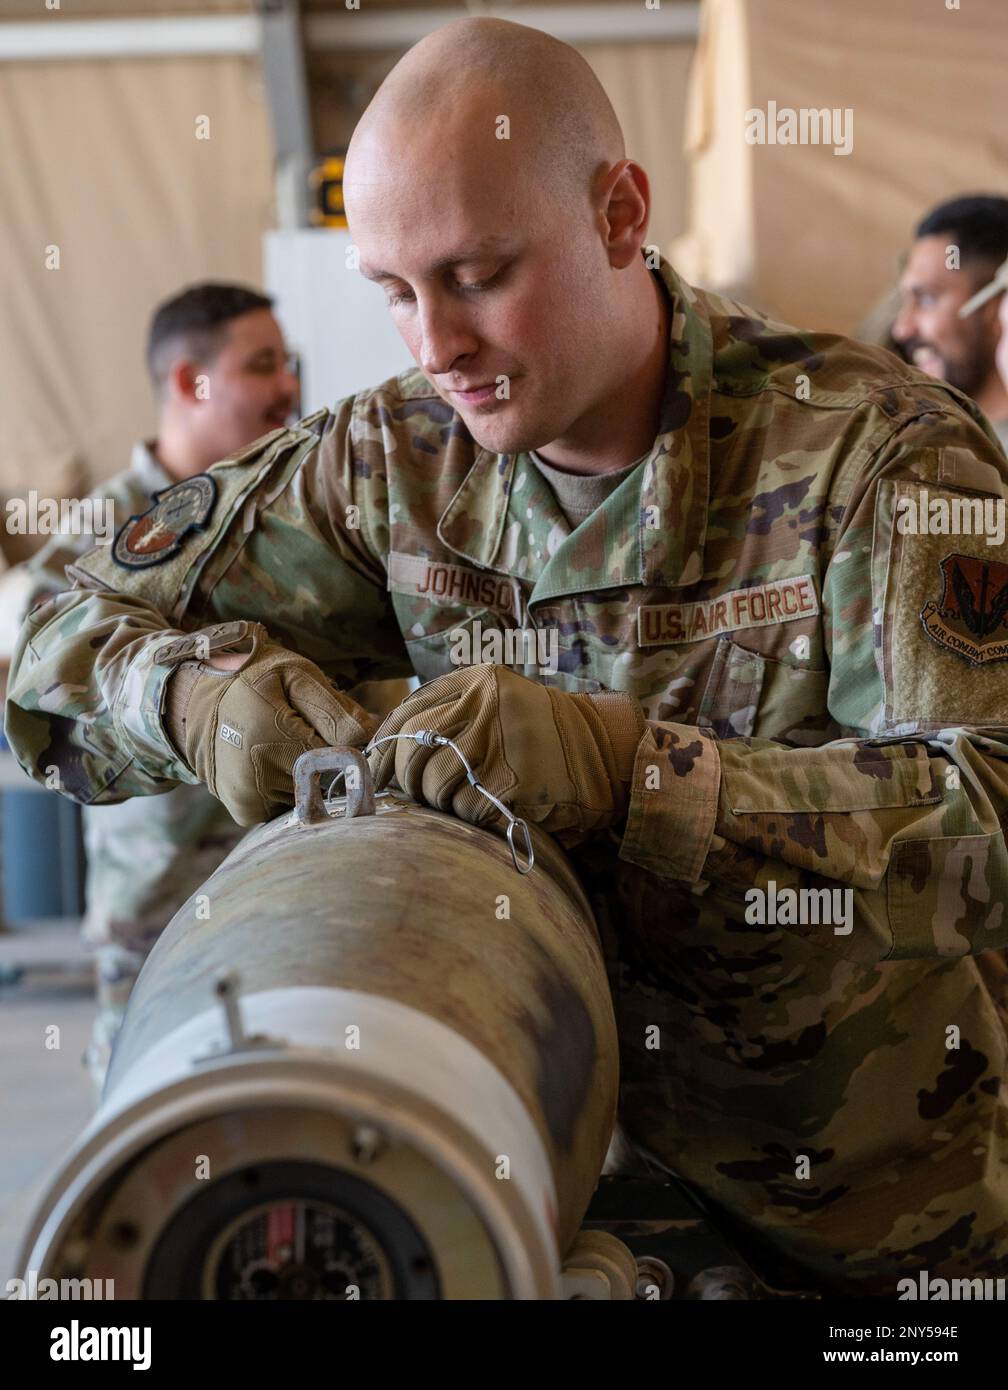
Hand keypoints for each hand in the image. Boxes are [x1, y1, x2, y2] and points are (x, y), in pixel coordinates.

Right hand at [162, 622, 376, 824]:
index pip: (340, 759)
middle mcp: (260, 777)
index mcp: (275, 739)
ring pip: (307, 795)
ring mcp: (251, 799)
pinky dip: (287, 788)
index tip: (335, 731)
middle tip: (302, 733)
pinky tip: (273, 763)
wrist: (194, 698)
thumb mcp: (295, 675)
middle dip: (325, 760)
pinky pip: (286, 806)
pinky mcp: (245, 811)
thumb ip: (333, 707)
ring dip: (305, 776)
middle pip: (324, 780)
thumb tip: (370, 736)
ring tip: (283, 746)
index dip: (345, 745)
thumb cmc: (252, 678)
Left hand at [367, 663, 645, 839]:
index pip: (409, 710)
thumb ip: (451, 713)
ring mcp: (500, 744)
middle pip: (414, 748)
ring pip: (434, 783)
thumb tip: (385, 749)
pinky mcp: (514, 782)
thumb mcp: (498, 704)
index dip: (385, 745)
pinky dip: (467, 817)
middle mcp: (486, 706)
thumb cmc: (542, 735)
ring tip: (459, 800)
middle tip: (413, 793)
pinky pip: (464, 809)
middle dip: (405, 778)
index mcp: (479, 681)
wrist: (606, 753)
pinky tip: (484, 811)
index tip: (374, 767)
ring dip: (438, 802)